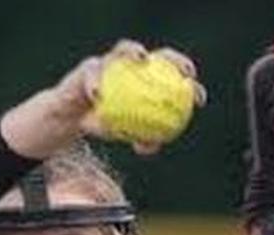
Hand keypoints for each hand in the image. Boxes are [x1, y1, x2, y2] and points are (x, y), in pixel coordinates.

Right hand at [56, 39, 207, 155]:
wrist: (75, 118)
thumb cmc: (105, 124)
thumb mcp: (124, 135)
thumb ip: (138, 139)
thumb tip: (151, 146)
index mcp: (147, 81)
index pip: (175, 79)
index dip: (190, 86)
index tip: (199, 100)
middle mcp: (132, 67)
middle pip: (159, 56)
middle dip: (174, 59)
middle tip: (182, 73)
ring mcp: (111, 63)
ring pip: (123, 50)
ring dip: (133, 51)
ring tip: (141, 59)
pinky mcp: (88, 66)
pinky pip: (93, 72)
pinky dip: (96, 81)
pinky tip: (98, 93)